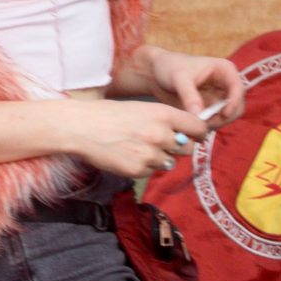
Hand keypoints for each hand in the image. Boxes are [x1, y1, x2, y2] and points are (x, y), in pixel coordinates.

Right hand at [63, 98, 208, 180]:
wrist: (81, 127)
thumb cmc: (110, 115)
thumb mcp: (143, 109)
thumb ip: (166, 121)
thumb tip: (187, 136)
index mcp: (163, 114)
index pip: (198, 127)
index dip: (199, 133)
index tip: (196, 136)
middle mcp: (160, 134)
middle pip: (188, 148)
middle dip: (179, 147)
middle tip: (163, 143)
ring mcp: (150, 154)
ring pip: (170, 162)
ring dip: (160, 158)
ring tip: (139, 147)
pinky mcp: (138, 170)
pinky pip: (152, 172)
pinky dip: (144, 167)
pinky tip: (128, 155)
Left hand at [138, 48, 245, 125]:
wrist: (157, 74)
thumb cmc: (169, 67)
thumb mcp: (179, 78)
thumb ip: (189, 95)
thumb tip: (199, 115)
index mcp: (224, 70)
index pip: (238, 88)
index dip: (234, 102)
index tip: (223, 114)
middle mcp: (226, 84)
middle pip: (237, 106)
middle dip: (224, 117)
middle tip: (205, 124)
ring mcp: (219, 98)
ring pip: (228, 117)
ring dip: (216, 124)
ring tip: (195, 124)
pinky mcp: (211, 109)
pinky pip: (216, 122)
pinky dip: (208, 126)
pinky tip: (193, 125)